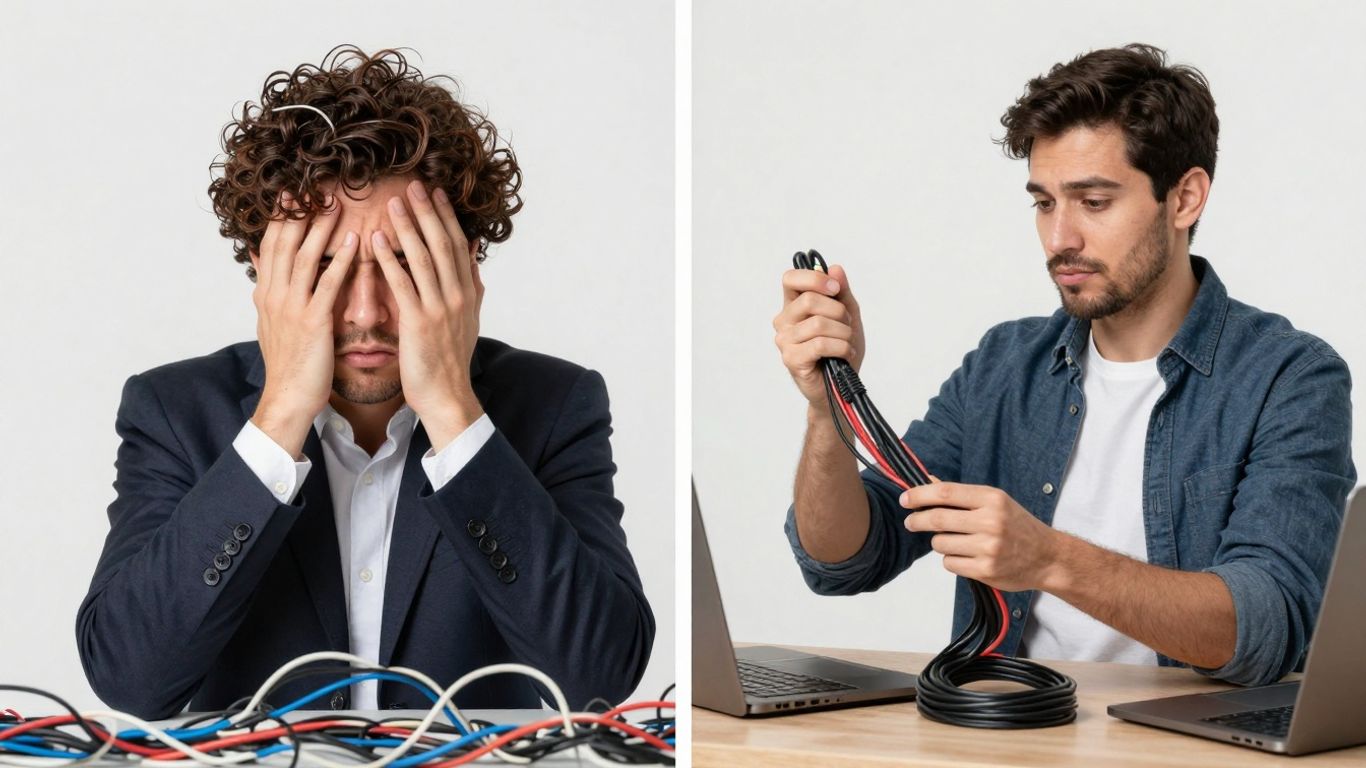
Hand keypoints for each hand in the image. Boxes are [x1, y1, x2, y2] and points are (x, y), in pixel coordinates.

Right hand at [250, 191, 358, 456]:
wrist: (288, 398)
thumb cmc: (289, 362)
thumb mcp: (271, 320)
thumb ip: (268, 287)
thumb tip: (260, 258)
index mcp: (267, 293)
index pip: (272, 244)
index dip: (282, 216)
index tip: (292, 190)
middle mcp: (274, 295)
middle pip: (285, 243)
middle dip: (298, 212)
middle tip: (314, 184)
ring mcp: (291, 307)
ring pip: (304, 258)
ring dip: (320, 228)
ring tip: (337, 202)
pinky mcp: (312, 322)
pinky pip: (327, 285)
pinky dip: (339, 261)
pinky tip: (354, 242)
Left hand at [371, 180, 484, 450]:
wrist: (448, 396)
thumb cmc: (451, 360)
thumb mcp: (469, 318)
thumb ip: (471, 283)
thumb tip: (474, 252)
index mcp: (467, 293)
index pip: (457, 245)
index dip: (447, 217)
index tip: (436, 193)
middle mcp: (457, 296)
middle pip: (442, 244)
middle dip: (428, 213)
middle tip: (414, 185)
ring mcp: (439, 309)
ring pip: (423, 259)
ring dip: (407, 228)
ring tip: (392, 204)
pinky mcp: (418, 323)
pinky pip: (402, 285)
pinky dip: (389, 261)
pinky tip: (375, 242)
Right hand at [773, 264, 864, 404]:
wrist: (841, 387)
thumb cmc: (841, 351)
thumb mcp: (848, 316)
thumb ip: (841, 292)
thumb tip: (835, 268)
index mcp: (793, 306)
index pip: (790, 279)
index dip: (814, 279)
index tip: (835, 289)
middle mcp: (784, 321)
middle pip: (809, 300)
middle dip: (839, 312)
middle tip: (846, 326)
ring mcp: (785, 341)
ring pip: (818, 323)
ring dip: (843, 333)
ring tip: (847, 343)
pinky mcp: (791, 359)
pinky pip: (820, 344)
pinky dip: (841, 348)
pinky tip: (845, 354)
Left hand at [901, 482, 1061, 591]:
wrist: (1047, 557)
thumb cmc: (1018, 526)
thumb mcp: (995, 502)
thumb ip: (961, 495)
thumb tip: (927, 480)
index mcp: (992, 499)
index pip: (945, 493)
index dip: (920, 495)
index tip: (905, 499)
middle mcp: (991, 521)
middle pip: (937, 519)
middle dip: (917, 521)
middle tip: (911, 522)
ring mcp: (989, 547)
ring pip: (940, 543)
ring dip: (940, 543)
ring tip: (956, 542)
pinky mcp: (986, 570)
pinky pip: (949, 563)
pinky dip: (951, 560)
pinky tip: (967, 557)